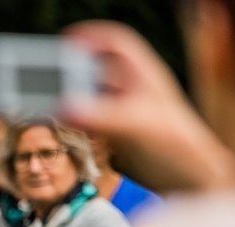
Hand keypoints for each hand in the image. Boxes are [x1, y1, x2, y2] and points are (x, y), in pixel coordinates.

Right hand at [62, 21, 234, 191]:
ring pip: (91, 94)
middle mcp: (133, 90)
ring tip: (46, 101)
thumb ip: (99, 117)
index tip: (64, 41)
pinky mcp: (119, 133)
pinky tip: (63, 124)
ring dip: (70, 96)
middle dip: (70, 70)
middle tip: (45, 77)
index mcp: (143, 76)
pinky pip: (90, 119)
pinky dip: (75, 119)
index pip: (116, 43)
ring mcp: (125, 111)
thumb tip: (64, 107)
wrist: (189, 181)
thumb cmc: (177, 148)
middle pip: (96, 69)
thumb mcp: (135, 127)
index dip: (90, 36)